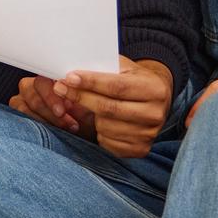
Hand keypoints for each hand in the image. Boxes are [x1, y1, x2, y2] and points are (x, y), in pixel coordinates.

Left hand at [11, 58, 173, 159]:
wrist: (156, 101)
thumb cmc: (134, 80)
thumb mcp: (125, 68)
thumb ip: (103, 67)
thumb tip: (73, 73)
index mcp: (154, 89)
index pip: (116, 87)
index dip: (91, 83)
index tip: (69, 78)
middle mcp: (155, 114)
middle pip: (109, 109)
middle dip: (81, 98)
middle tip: (61, 88)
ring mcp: (148, 134)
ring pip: (105, 127)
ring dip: (89, 117)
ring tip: (88, 106)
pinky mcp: (140, 149)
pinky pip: (108, 143)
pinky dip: (98, 132)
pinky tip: (100, 122)